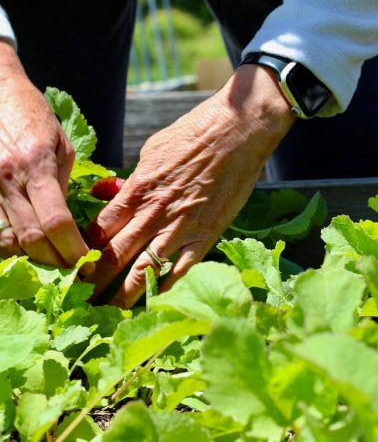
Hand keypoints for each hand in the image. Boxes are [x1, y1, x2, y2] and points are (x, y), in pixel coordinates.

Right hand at [0, 41, 92, 271]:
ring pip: (7, 238)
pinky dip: (11, 242)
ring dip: (32, 256)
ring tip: (54, 261)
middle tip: (73, 270)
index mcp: (36, 167)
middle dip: (54, 261)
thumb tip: (66, 223)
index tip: (87, 262)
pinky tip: (28, 246)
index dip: (73, 249)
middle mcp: (7, 180)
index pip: (56, 223)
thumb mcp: (61, 146)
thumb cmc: (35, 117)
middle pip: (30, 239)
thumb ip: (61, 184)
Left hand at [84, 65, 294, 307]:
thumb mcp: (152, 149)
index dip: (84, 252)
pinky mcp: (207, 235)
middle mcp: (153, 213)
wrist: (237, 130)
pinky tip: (154, 303)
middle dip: (93, 281)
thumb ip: (135, 178)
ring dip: (123, 295)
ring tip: (108, 312)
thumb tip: (120, 194)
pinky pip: (182, 270)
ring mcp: (181, 227)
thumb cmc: (195, 133)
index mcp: (137, 189)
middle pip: (113, 256)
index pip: (100, 229)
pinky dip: (166, 289)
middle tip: (79, 300)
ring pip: (143, 270)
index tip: (75, 266)